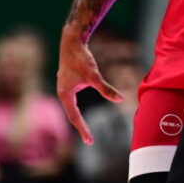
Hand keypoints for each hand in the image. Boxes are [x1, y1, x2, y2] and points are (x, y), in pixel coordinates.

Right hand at [56, 27, 122, 143]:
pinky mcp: (66, 81)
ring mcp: (63, 86)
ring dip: (77, 117)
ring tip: (84, 128)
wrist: (72, 41)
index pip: (75, 117)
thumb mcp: (94, 76)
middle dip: (80, 127)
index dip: (83, 130)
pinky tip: (77, 110)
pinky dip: (75, 108)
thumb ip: (106, 89)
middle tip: (89, 140)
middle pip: (71, 114)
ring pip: (70, 107)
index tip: (90, 141)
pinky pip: (71, 99)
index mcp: (65, 94)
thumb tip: (121, 99)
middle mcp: (62, 92)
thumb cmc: (81, 58)